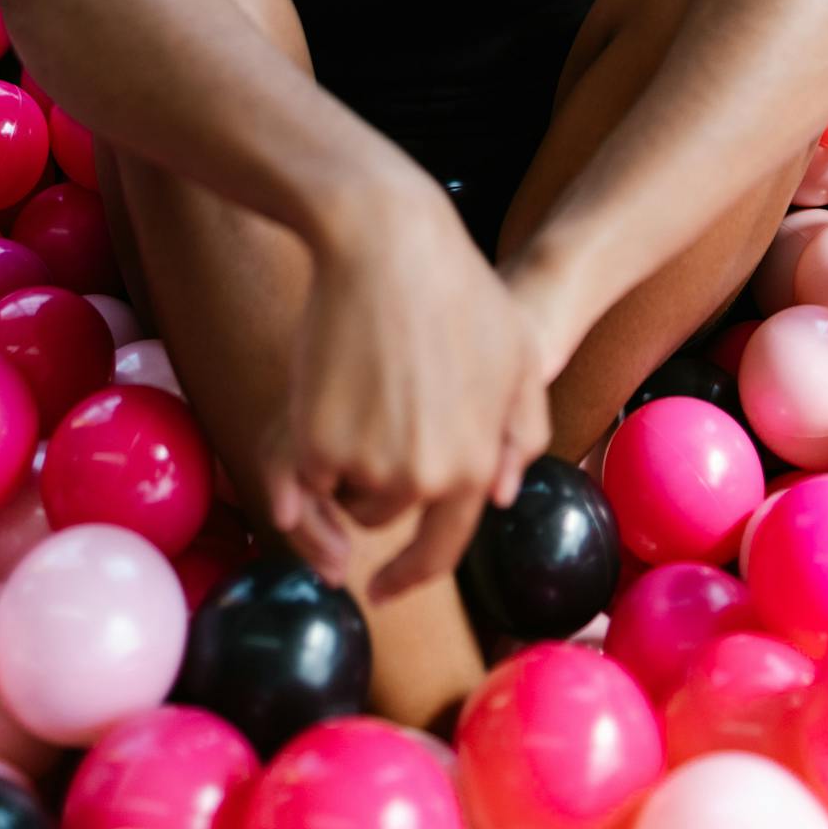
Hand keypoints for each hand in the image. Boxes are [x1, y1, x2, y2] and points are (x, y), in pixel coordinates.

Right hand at [259, 174, 551, 600]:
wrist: (386, 241)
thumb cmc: (458, 288)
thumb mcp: (519, 355)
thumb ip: (522, 431)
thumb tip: (500, 494)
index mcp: (475, 466)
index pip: (442, 549)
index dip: (411, 574)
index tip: (385, 588)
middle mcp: (425, 479)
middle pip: (385, 515)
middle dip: (379, 480)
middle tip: (378, 409)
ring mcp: (368, 463)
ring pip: (343, 493)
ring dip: (345, 459)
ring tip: (361, 383)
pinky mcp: (315, 442)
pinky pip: (305, 470)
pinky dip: (308, 441)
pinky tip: (328, 382)